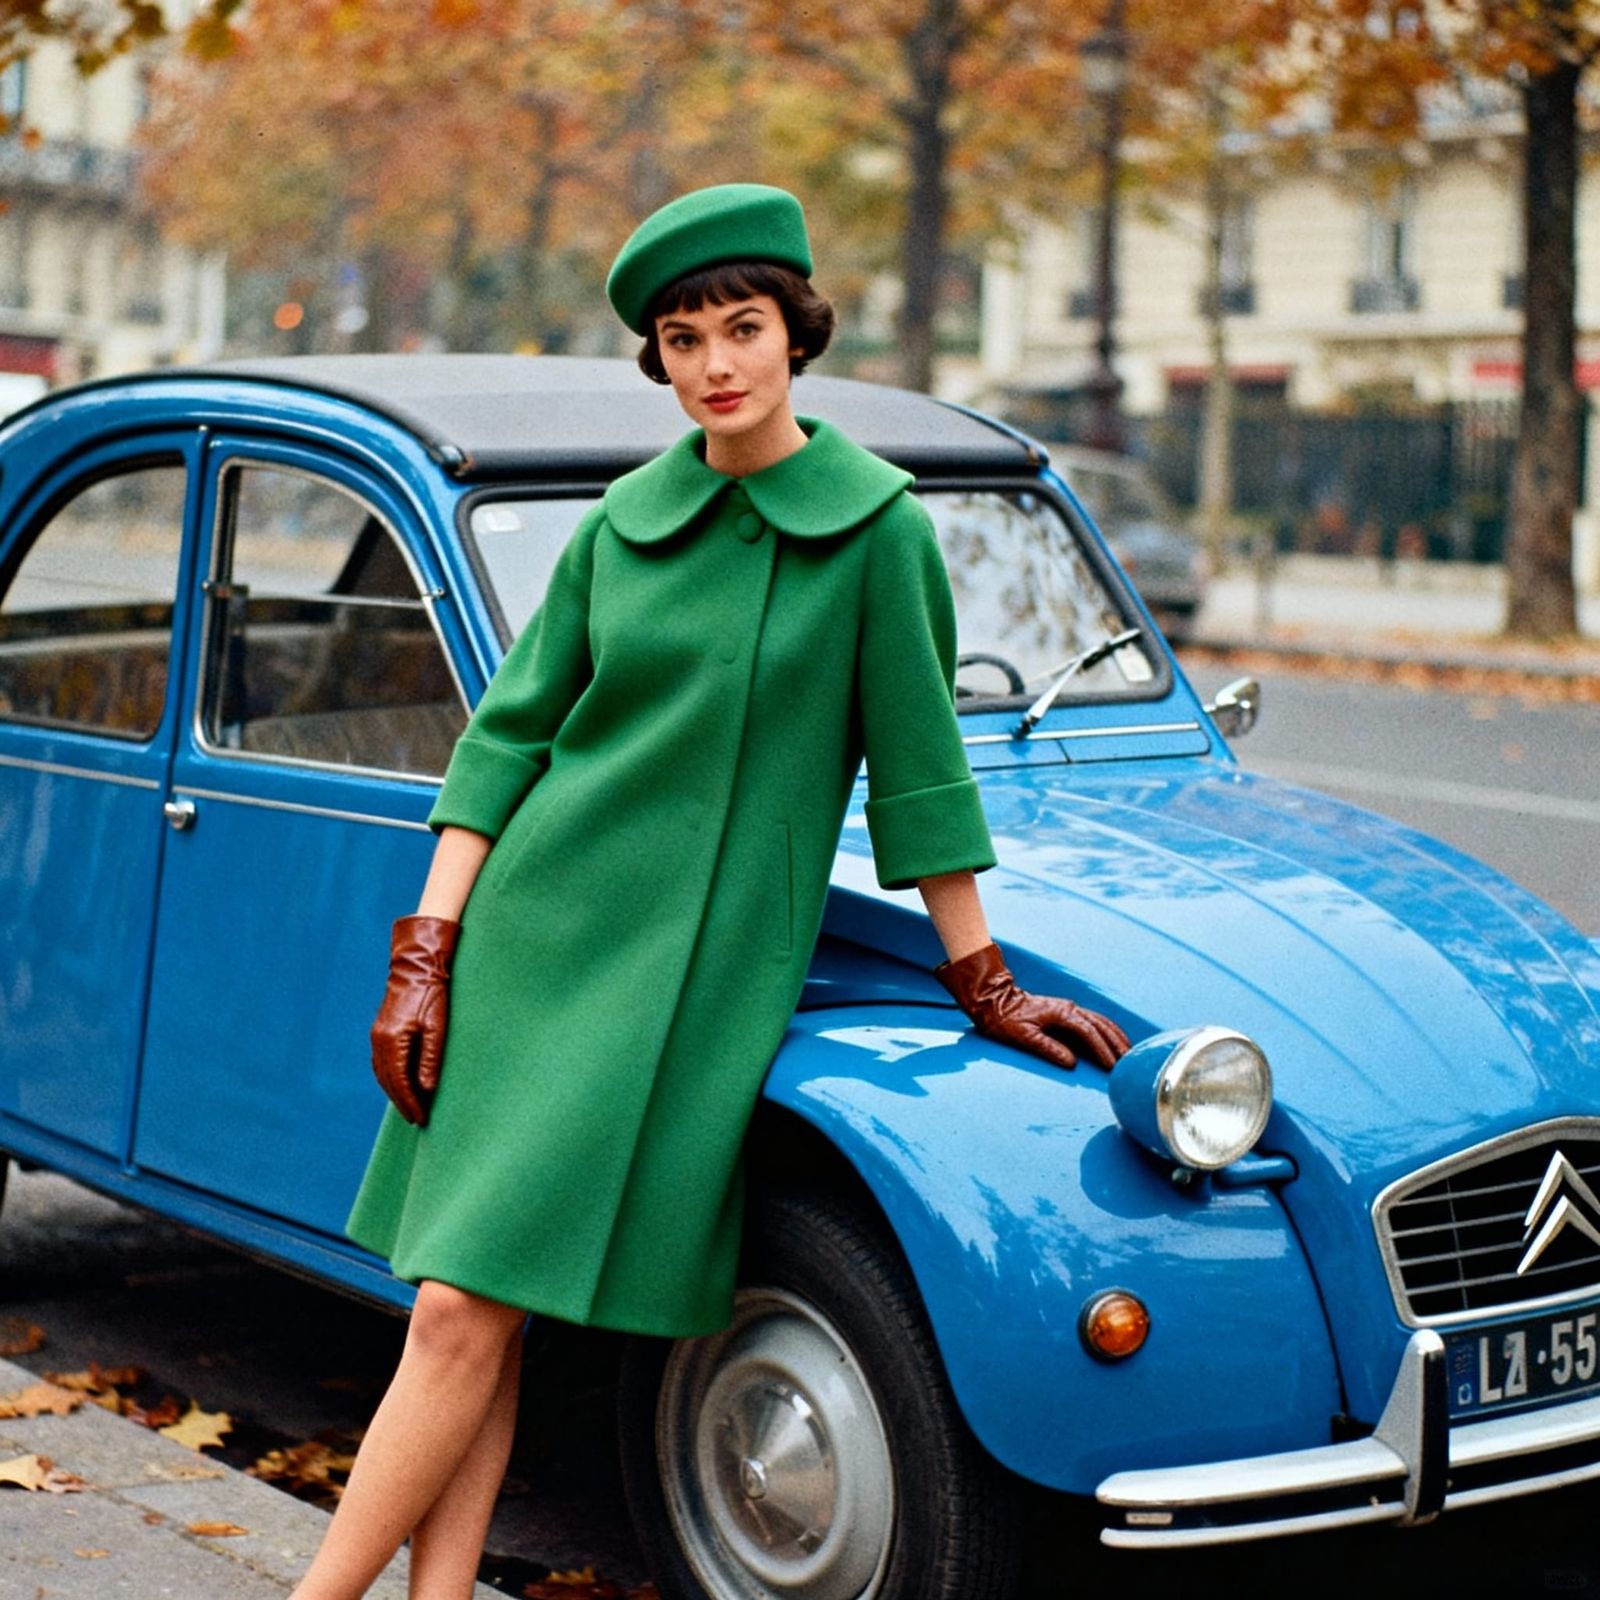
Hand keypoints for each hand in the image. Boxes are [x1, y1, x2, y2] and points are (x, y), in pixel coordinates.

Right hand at [370, 915, 460, 1125]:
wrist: (417, 966)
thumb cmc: (432, 994)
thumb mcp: (437, 1027)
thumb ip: (430, 1058)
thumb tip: (427, 1089)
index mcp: (392, 1040)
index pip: (399, 1082)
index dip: (410, 1102)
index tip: (421, 1119)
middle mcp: (379, 1041)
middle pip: (388, 1081)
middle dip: (402, 1102)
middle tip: (417, 1120)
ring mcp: (377, 1036)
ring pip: (382, 1074)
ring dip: (394, 1093)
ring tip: (410, 1108)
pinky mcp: (380, 1031)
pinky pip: (381, 1063)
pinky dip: (389, 1078)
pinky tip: (399, 1085)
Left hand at [934, 942, 1129, 1071]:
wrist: (995, 999)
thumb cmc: (1006, 1019)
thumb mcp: (1023, 1037)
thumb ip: (1048, 1049)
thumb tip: (1071, 1063)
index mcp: (1061, 1014)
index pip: (1089, 1033)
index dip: (1102, 1050)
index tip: (1112, 1066)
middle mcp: (1069, 1008)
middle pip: (1100, 1026)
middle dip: (1116, 1044)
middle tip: (1130, 1062)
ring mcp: (1069, 1008)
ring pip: (1100, 1021)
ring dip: (1115, 1036)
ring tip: (1129, 1052)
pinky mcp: (1066, 1011)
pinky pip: (1093, 1020)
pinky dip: (1107, 1029)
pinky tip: (1113, 1038)